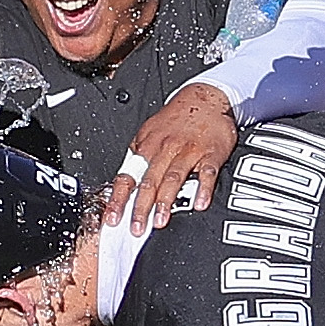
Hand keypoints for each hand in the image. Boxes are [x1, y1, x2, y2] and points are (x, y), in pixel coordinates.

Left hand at [108, 83, 237, 228]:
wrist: (205, 97)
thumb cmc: (177, 119)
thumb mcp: (149, 133)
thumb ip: (138, 158)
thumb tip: (123, 185)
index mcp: (147, 147)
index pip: (127, 176)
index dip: (118, 199)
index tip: (113, 218)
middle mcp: (165, 149)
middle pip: (149, 181)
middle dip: (140, 207)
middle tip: (137, 228)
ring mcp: (189, 151)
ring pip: (173, 178)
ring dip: (166, 201)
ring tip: (160, 221)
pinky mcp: (211, 154)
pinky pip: (206, 173)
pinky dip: (203, 189)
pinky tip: (200, 204)